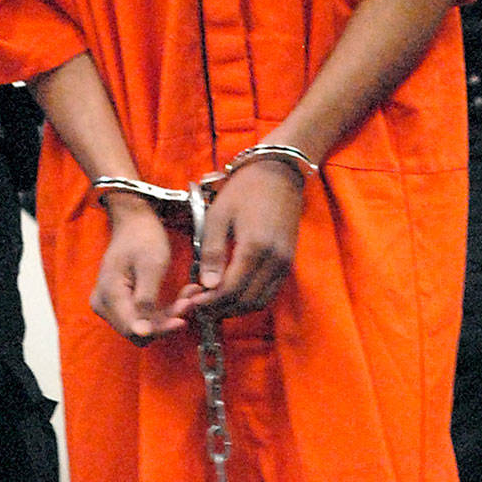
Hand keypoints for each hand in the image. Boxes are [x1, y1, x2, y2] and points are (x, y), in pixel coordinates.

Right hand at [90, 196, 186, 344]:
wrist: (134, 221)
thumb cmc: (143, 237)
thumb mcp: (151, 266)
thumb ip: (145, 300)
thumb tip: (141, 333)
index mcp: (109, 295)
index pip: (134, 329)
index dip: (160, 329)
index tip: (183, 319)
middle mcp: (104, 304)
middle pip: (139, 330)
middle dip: (166, 321)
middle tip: (189, 302)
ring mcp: (110, 304)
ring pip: (144, 325)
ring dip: (169, 315)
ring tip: (190, 297)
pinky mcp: (120, 303)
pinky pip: (143, 317)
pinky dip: (164, 310)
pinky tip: (182, 297)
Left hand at [173, 160, 303, 319]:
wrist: (278, 173)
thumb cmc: (244, 190)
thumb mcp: (219, 215)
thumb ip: (212, 251)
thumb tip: (207, 285)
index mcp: (254, 247)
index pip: (231, 289)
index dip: (210, 301)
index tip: (192, 302)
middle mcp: (274, 260)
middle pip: (247, 301)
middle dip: (221, 308)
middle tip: (200, 306)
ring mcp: (285, 263)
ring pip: (261, 301)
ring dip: (237, 307)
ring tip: (214, 302)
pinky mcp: (289, 262)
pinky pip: (270, 291)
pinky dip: (251, 298)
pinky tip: (233, 292)